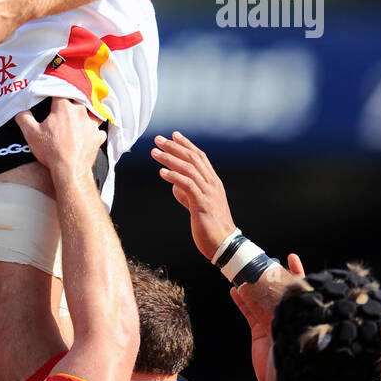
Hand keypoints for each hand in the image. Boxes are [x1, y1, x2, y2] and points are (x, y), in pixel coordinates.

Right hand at [16, 99, 102, 180]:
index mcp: (64, 107)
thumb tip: (19, 109)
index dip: (53, 95)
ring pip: (89, 113)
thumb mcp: (31, 134)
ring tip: (76, 123)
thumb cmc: (51, 151)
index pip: (59, 92)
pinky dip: (93, 132)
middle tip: (61, 115)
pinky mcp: (98, 137)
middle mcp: (80, 111)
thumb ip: (24, 117)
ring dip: (83, 116)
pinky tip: (87, 136)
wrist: (70, 171)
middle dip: (68, 106)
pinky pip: (97, 130)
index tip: (50, 101)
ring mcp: (91, 124)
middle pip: (75, 101)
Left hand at [151, 130, 236, 259]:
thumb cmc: (211, 226)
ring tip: (154, 153)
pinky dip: (174, 176)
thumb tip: (174, 184)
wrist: (225, 245)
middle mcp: (212, 184)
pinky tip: (162, 172)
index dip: (187, 144)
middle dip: (174, 147)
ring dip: (170, 158)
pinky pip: (187, 185)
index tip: (174, 135)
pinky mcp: (202, 203)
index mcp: (213, 182)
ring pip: (189, 168)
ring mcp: (208, 193)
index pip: (200, 157)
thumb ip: (188, 192)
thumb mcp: (199, 204)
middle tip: (158, 139)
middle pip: (192, 158)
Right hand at [230, 254, 304, 380]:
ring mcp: (271, 322)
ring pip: (260, 298)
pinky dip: (240, 300)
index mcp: (300, 316)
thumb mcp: (298, 332)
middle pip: (277, 291)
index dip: (297, 273)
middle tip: (262, 260)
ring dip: (252, 285)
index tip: (292, 258)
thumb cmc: (295, 360)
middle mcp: (286, 317)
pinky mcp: (258, 330)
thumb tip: (300, 290)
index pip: (300, 291)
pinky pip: (248, 311)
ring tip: (244, 270)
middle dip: (270, 276)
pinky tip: (234, 290)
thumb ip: (294, 314)